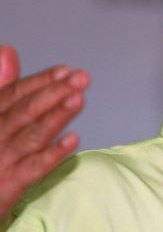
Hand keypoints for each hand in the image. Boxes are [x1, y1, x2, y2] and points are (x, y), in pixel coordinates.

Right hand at [0, 45, 86, 219]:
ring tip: (79, 99)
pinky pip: (32, 169)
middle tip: (81, 78)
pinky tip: (73, 139)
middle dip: (53, 92)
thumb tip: (8, 50)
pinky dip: (52, 154)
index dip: (41, 81)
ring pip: (30, 136)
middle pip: (24, 111)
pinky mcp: (6, 186)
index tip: (66, 70)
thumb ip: (1, 86)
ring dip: (55, 116)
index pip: (14, 94)